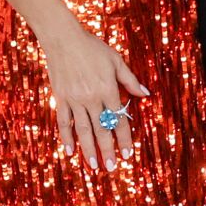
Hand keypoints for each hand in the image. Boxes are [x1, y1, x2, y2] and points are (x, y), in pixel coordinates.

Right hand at [37, 21, 148, 170]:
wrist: (63, 38)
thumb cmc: (92, 47)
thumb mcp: (115, 60)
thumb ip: (129, 79)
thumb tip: (145, 93)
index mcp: (107, 89)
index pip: (119, 119)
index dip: (123, 139)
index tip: (127, 155)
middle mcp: (91, 97)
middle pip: (101, 129)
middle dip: (107, 149)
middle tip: (111, 167)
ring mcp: (74, 99)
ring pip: (83, 129)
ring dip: (89, 149)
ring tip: (94, 165)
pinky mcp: (60, 97)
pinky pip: (63, 121)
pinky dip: (66, 137)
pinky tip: (70, 151)